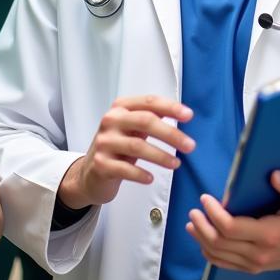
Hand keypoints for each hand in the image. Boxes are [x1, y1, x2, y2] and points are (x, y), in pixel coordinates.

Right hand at [59, 95, 194, 208]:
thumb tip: (184, 115)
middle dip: (171, 134)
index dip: (171, 107)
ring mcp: (104, 142)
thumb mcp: (132, 128)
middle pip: (146, 121)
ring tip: (176, 163)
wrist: (89, 173)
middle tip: (190, 145)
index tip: (189, 116)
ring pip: (137, 146)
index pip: (149, 102)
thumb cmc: (118, 148)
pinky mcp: (100, 164)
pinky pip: (125, 169)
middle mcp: (111, 121)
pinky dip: (140, 174)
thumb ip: (152, 118)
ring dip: (161, 156)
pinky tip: (151, 178)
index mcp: (121, 107)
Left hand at [186, 170, 279, 272]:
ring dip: (201, 238)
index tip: (206, 198)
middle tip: (195, 209)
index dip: (213, 213)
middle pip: (219, 242)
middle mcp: (261, 253)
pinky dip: (209, 252)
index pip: (231, 228)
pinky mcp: (254, 267)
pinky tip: (203, 239)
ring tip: (193, 221)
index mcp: (272, 234)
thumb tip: (274, 176)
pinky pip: (224, 264)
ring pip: (218, 255)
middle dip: (202, 224)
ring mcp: (256, 263)